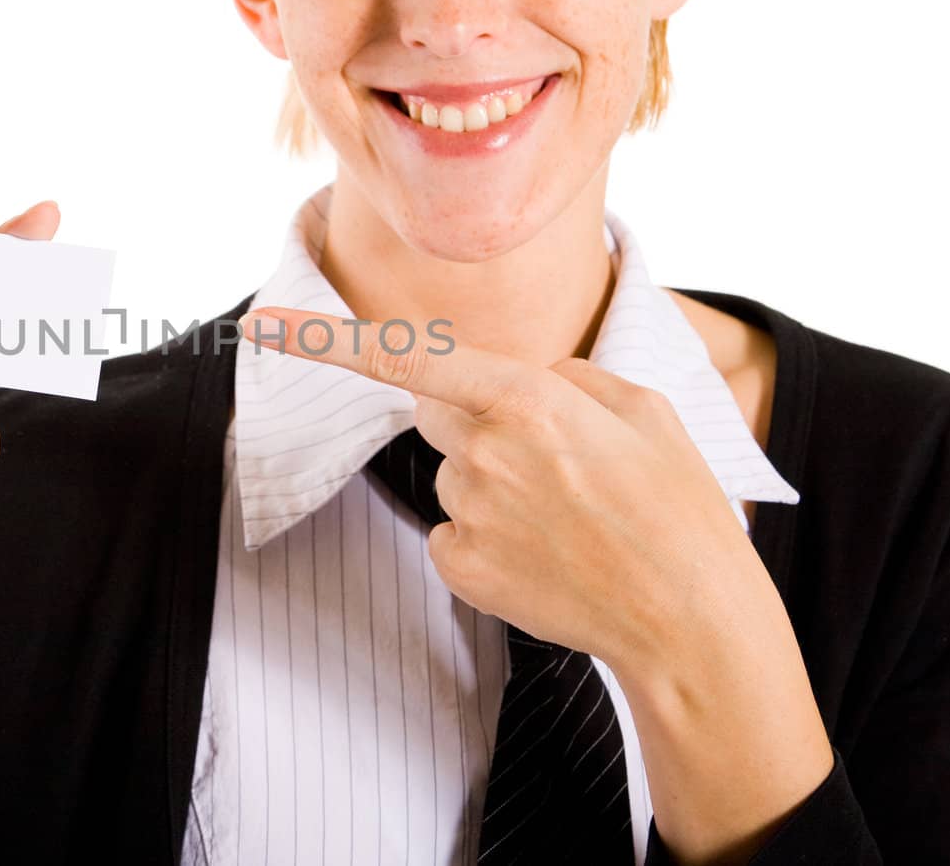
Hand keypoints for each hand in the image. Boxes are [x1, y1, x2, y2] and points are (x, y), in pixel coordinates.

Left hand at [237, 304, 757, 671]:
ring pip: (452, 476)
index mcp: (530, 398)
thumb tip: (522, 377)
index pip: (411, 357)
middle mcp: (486, 451)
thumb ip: (566, 377)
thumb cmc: (677, 510)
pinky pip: (452, 532)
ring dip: (492, 486)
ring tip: (568, 521)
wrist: (691, 623)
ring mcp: (469, 513)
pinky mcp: (462, 568)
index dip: (325, 340)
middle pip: (438, 413)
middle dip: (475, 422)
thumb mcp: (643, 410)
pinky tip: (545, 558)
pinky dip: (487, 540)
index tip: (258, 325)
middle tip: (554, 464)